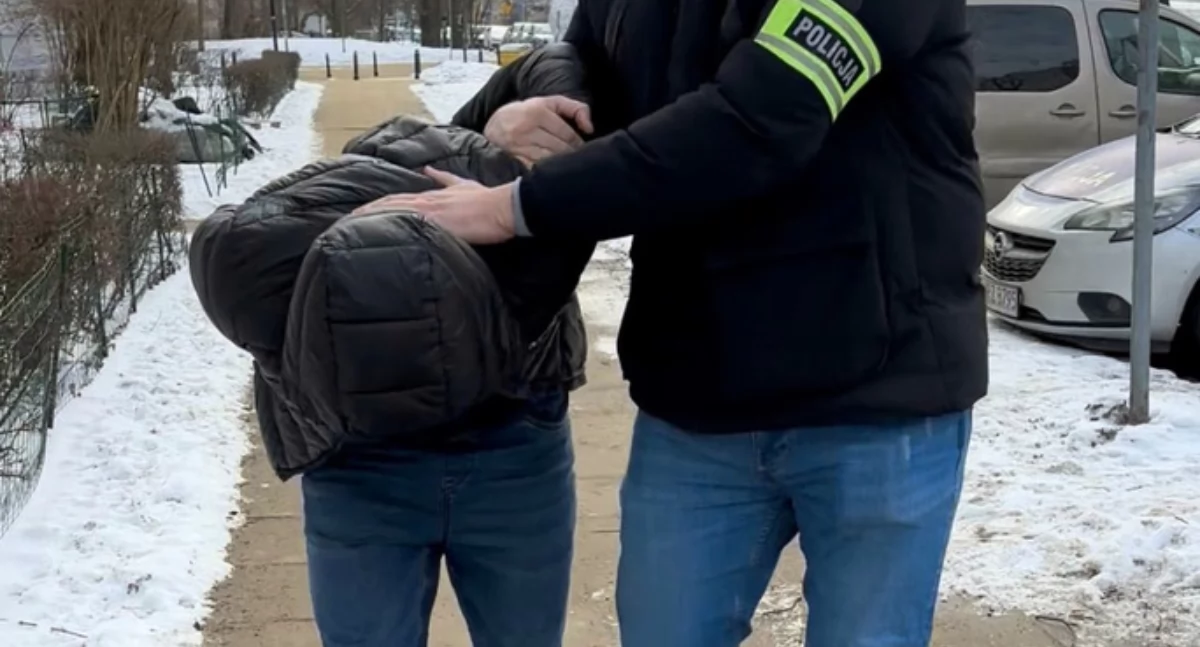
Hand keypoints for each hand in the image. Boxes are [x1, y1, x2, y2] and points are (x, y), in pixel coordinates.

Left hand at [350, 168, 516, 244]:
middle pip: (387, 204)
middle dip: (366, 212)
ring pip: (391, 212)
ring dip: (370, 218)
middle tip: (345, 221)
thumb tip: (429, 170)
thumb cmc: (487, 201)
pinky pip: (406, 224)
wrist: (502, 207)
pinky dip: (389, 227)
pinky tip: (375, 235)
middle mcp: (426, 202)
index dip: (376, 205)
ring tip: (351, 227)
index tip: (359, 211)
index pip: (395, 199)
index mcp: (431, 196)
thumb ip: (444, 178)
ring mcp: (429, 212)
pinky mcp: (436, 224)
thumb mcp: (462, 185)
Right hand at [483, 96, 593, 165]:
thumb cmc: (525, 115)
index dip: (578, 143)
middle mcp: (526, 128)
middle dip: (571, 155)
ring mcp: (518, 146)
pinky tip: (551, 172)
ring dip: (560, 165)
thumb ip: (574, 108)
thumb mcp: (547, 103)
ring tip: (565, 165)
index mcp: (537, 111)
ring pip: (550, 160)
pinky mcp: (512, 160)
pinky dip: (546, 172)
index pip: (568, 134)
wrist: (492, 127)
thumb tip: (589, 127)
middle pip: (561, 148)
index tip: (580, 148)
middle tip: (576, 158)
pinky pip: (537, 170)